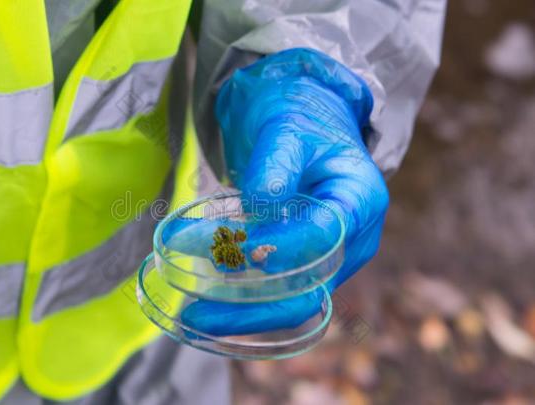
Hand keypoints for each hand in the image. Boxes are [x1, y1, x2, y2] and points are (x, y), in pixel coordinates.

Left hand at [177, 48, 388, 335]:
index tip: (227, 252)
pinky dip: (245, 300)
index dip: (276, 249)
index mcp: (360, 200)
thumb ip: (274, 168)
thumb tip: (253, 210)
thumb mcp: (287, 129)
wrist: (308, 122)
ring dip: (242, 312)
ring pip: (291, 301)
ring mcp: (332, 258)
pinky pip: (281, 292)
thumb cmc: (301, 118)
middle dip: (252, 308)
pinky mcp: (309, 264)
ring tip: (193, 314)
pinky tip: (208, 302)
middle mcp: (353, 241)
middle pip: (309, 290)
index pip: (321, 238)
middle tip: (195, 312)